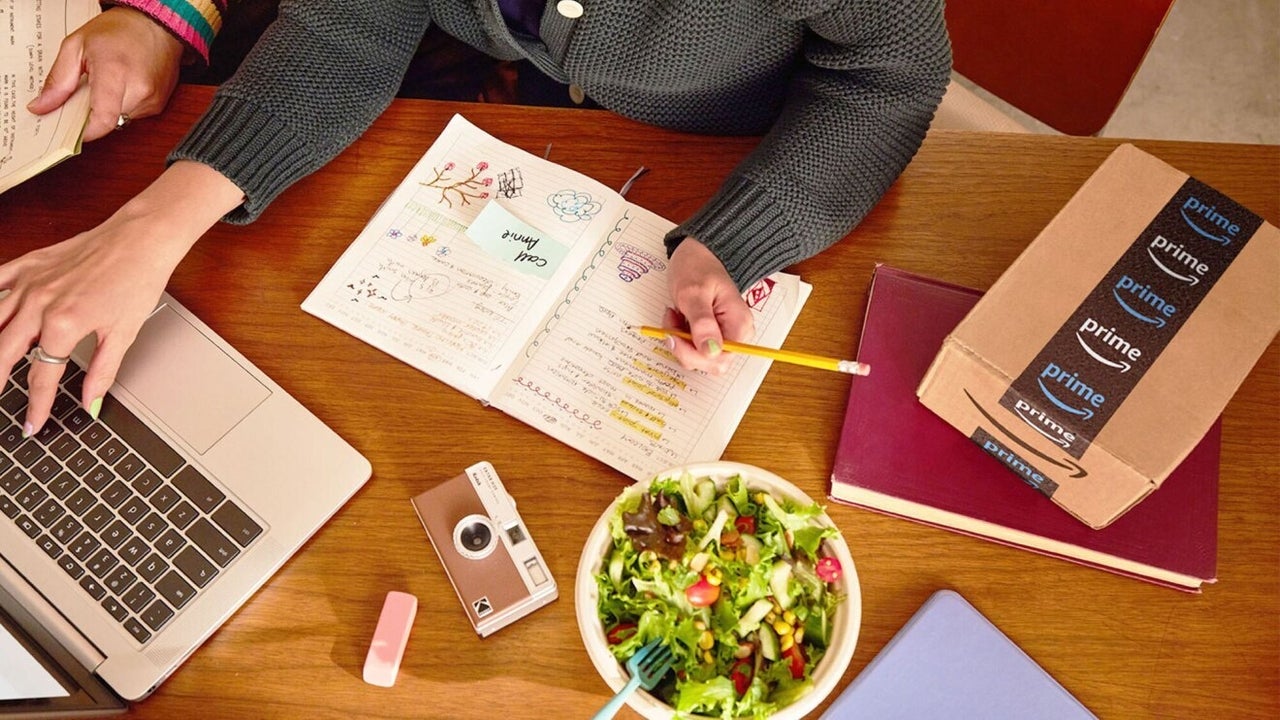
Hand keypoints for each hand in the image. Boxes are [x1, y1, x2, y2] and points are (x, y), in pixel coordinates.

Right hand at [0, 162, 243, 435]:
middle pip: (4, 353)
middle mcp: (39, 304)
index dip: (36, 406)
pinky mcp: (29, 264)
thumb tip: (91, 402)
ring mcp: (30, 283)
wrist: (141, 239)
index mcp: (64, 326)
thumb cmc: (137, 281)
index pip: (42, 376)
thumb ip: (103, 372)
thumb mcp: (124, 334)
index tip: (32, 424)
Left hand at [26, 7, 184, 141]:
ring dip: (108, 108)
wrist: (156, 24)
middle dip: (92, 114)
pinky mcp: (159, 104)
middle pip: (107, 121)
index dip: (85, 132)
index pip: (102, 119)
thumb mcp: (76, 45)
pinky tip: (122, 86)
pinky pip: (134, 115)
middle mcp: (139, 90)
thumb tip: (42, 106)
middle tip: (84, 94)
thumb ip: (58, 79)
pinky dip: (122, 105)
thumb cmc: (118, 30)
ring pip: (120, 119)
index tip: (70, 131)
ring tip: (106, 84)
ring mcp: (152, 99)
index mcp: (116, 73)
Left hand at [663, 238, 754, 374]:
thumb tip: (710, 351)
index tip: (674, 333)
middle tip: (671, 322)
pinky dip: (680, 336)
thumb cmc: (699, 267)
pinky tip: (677, 318)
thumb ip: (702, 323)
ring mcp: (724, 336)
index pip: (719, 360)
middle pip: (708, 363)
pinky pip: (694, 348)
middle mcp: (736, 335)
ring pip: (698, 358)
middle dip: (683, 346)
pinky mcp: (712, 335)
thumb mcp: (694, 292)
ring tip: (674, 315)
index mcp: (739, 326)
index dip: (692, 353)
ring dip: (679, 340)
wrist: (700, 254)